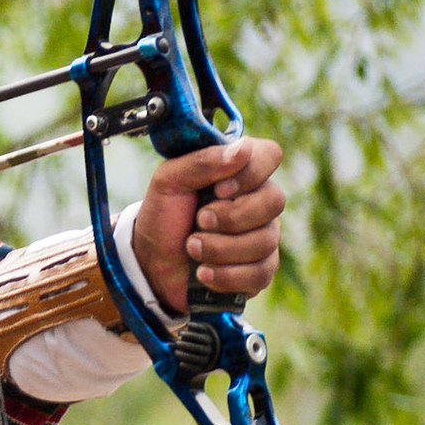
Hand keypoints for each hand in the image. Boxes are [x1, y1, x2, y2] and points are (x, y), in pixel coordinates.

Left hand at [130, 137, 284, 313]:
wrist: (150, 261)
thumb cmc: (163, 215)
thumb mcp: (168, 181)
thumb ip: (201, 161)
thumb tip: (243, 149)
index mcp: (239, 171)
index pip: (270, 155)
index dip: (249, 173)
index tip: (218, 189)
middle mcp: (259, 200)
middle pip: (274, 201)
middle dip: (230, 217)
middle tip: (199, 221)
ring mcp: (263, 235)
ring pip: (264, 241)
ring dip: (219, 248)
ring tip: (191, 247)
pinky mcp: (260, 269)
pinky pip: (258, 273)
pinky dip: (224, 276)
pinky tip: (202, 272)